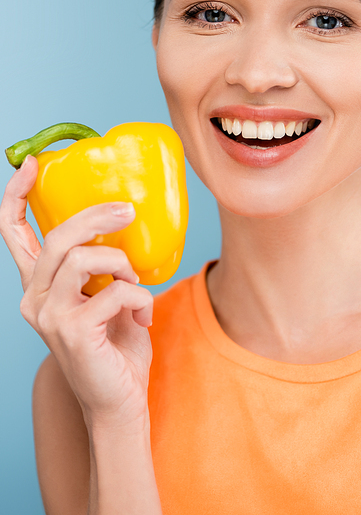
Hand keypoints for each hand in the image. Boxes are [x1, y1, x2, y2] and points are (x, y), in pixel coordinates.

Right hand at [0, 155, 153, 429]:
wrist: (119, 400)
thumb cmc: (115, 343)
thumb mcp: (105, 293)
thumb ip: (102, 264)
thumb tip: (125, 220)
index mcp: (38, 284)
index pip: (14, 233)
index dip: (17, 195)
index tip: (33, 163)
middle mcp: (33, 297)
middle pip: (57, 238)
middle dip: (96, 217)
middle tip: (128, 211)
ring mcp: (49, 315)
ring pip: (82, 259)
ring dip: (121, 263)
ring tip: (135, 279)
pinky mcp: (72, 331)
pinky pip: (115, 291)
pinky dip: (139, 296)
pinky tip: (143, 314)